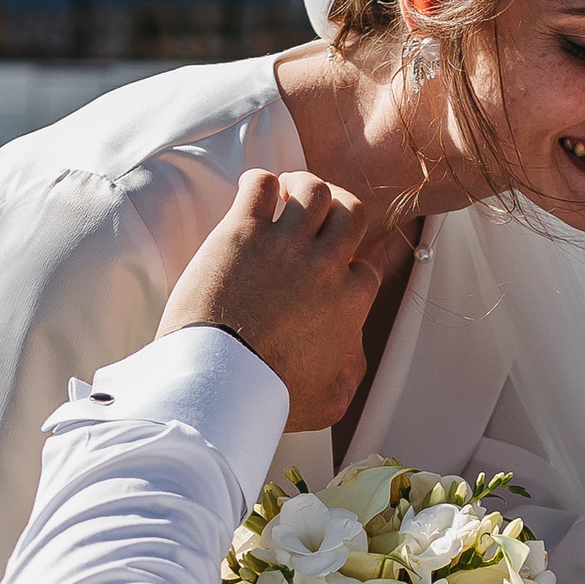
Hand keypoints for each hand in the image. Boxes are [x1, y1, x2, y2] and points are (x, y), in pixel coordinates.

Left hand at [158, 169, 382, 427]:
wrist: (218, 381)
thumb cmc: (266, 395)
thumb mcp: (327, 401)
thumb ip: (350, 374)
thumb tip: (351, 350)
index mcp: (349, 302)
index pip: (366, 265)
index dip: (350, 263)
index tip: (333, 266)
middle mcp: (324, 266)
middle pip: (351, 211)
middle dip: (338, 208)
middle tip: (319, 214)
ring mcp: (283, 245)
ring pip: (313, 188)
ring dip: (302, 186)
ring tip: (286, 194)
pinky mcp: (242, 232)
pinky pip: (261, 183)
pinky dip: (260, 182)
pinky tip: (253, 194)